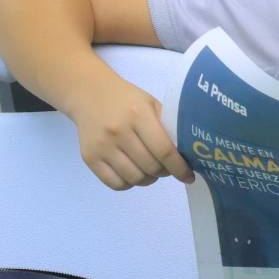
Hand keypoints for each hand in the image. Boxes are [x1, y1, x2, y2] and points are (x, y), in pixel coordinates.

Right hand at [69, 77, 194, 190]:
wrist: (89, 94)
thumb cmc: (127, 100)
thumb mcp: (151, 104)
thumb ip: (166, 126)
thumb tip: (185, 154)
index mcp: (138, 115)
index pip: (164, 150)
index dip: (179, 168)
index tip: (188, 176)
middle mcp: (118, 132)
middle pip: (150, 167)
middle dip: (165, 172)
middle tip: (167, 168)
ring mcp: (102, 147)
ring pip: (134, 178)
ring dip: (148, 179)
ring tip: (150, 170)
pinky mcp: (89, 158)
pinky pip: (116, 184)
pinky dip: (129, 183)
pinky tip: (133, 172)